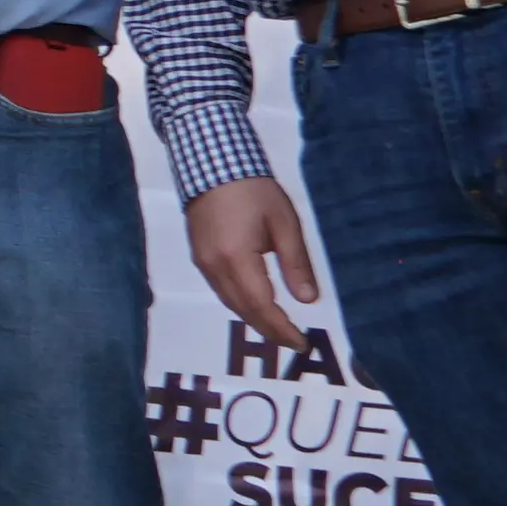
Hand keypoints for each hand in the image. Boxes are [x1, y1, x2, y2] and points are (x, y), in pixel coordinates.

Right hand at [184, 174, 322, 345]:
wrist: (212, 164)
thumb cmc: (254, 190)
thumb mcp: (284, 223)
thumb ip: (296, 263)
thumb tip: (307, 299)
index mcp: (237, 259)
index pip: (261, 306)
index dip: (282, 328)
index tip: (302, 341)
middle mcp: (215, 268)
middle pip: (243, 310)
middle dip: (269, 330)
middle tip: (294, 340)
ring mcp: (202, 263)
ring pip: (229, 302)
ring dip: (253, 319)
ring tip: (278, 327)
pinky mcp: (199, 256)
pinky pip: (221, 290)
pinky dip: (240, 303)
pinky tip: (255, 303)